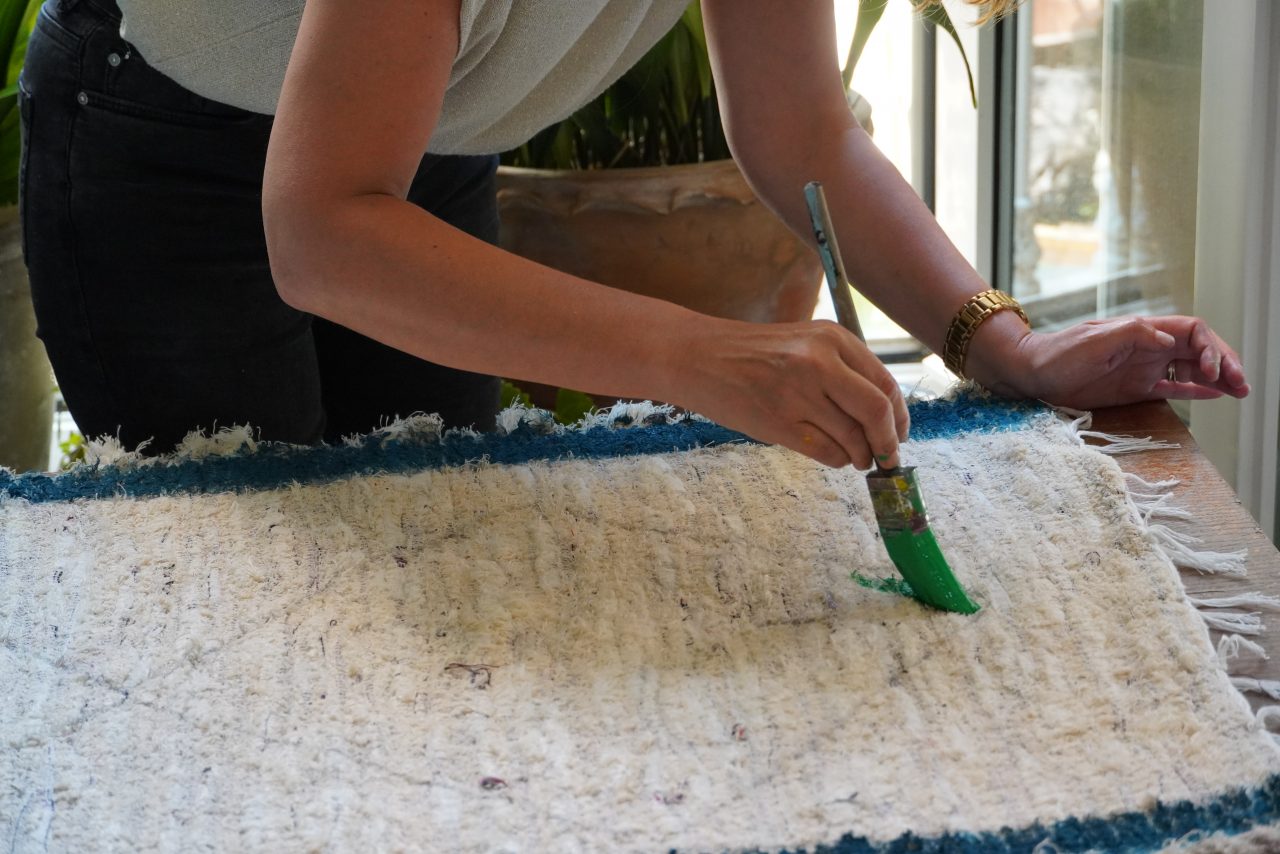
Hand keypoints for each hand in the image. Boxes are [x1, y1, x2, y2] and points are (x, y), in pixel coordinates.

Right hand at [676, 319, 909, 468]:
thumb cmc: (752, 354)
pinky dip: (837, 460)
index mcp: (832, 338)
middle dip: (888, 442)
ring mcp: (798, 393)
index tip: (898, 434)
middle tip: (887, 457)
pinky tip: (832, 456)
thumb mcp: (804, 344)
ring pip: (853, 437)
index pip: (884, 384)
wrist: (698, 357)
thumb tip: (883, 415)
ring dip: (861, 456)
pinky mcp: (779, 422)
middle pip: (877, 411)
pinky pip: (827, 452)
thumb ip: (842, 370)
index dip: (899, 416)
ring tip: (857, 459)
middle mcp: (820, 362)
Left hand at [976, 315, 1249, 409]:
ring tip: (1238, 392)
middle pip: (1199, 350)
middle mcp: (1149, 347)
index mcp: (1144, 330)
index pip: (1192, 331)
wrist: (1032, 373)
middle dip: (1224, 363)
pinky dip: (1196, 391)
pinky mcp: (1135, 388)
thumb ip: (1135, 335)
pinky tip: (1215, 395)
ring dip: (1216, 378)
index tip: (1211, 370)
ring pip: (1192, 369)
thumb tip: (1171, 340)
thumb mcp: (1096, 340)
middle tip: (1241, 384)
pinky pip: (1173, 388)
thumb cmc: (1059, 353)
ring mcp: (1144, 367)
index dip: (1209, 347)